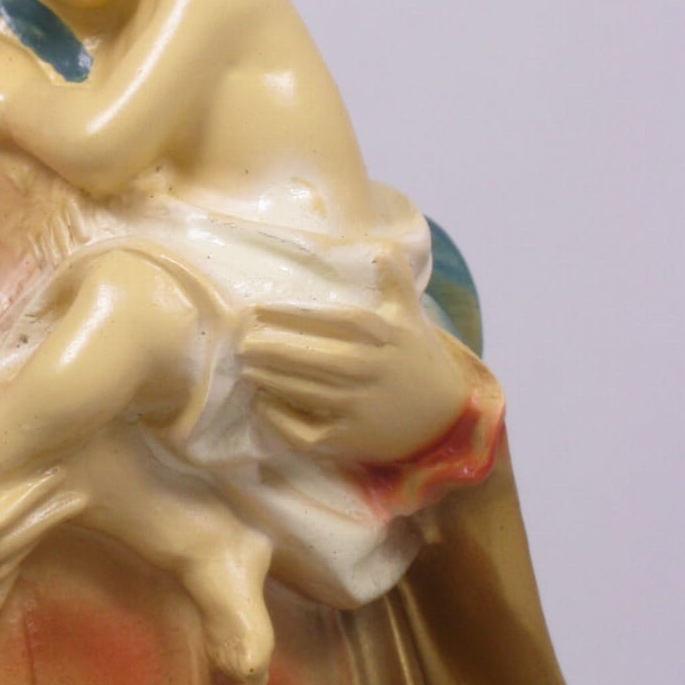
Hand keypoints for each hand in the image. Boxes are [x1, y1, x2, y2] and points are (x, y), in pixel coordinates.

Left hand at [237, 259, 469, 465]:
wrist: (443, 421)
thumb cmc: (416, 360)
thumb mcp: (411, 317)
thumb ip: (396, 279)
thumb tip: (383, 245)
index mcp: (385, 335)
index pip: (336, 320)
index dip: (295, 314)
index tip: (260, 309)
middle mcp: (372, 370)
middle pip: (315, 357)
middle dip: (273, 349)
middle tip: (241, 341)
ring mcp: (360, 407)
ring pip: (305, 392)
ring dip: (270, 379)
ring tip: (245, 366)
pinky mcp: (351, 440)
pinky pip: (308, 432)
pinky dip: (282, 421)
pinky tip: (263, 405)